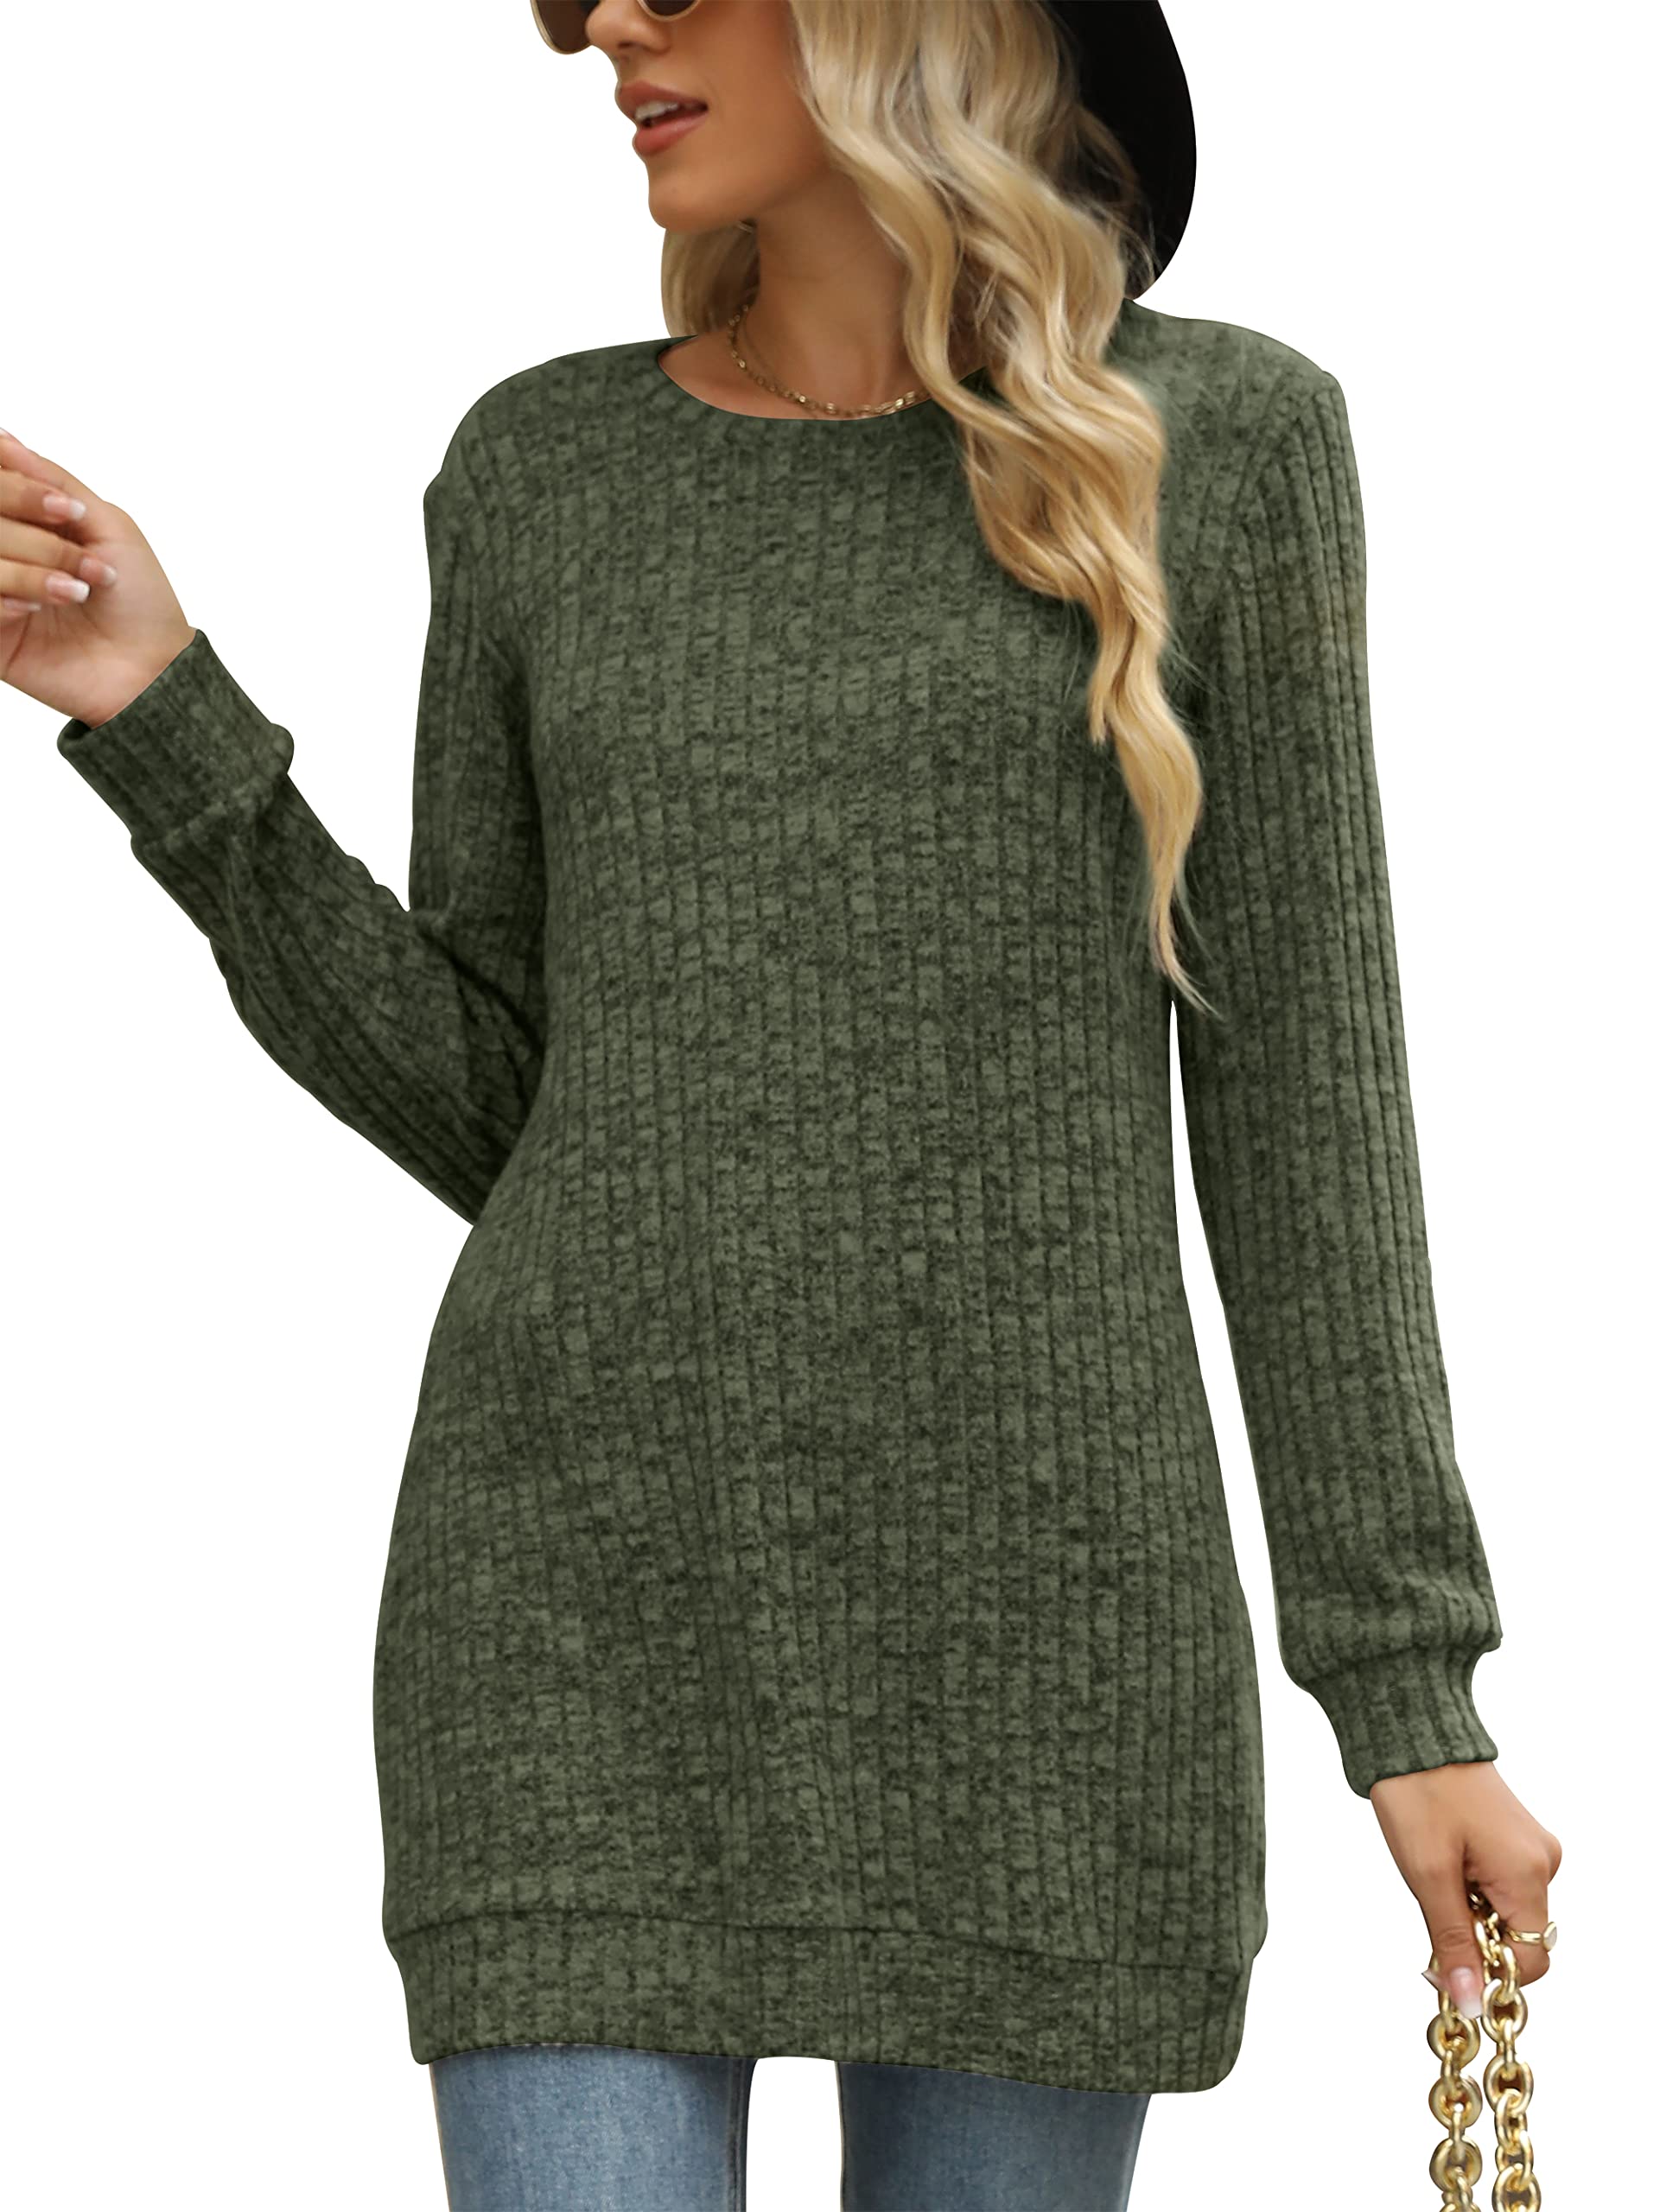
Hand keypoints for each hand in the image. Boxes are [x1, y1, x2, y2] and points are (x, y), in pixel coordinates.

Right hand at [0, 426, 194, 724]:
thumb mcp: (105, 525)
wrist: (152, 669)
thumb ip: (52, 480)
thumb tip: (5, 440)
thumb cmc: (138, 599)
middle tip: (88, 565)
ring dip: (31, 571)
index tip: (67, 512)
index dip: (20, 491)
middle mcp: (7, 553)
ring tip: (77, 592)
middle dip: (37, 539)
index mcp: (29, 523)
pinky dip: (10, 597)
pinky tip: (39, 611)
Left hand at [1370, 1761, 1560, 2020]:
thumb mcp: (1428, 1876)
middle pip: (1519, 1937)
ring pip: (1506, 1912)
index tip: (1445, 1962)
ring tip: (1436, 1873)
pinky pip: (1501, 1885)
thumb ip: (1452, 1941)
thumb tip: (1470, 2001)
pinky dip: (1473, 1889)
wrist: (1413, 1735)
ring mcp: (1532, 1848)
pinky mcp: (1515, 1839)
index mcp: (1529, 1874)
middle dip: (1475, 1937)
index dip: (1489, 1972)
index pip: (1531, 1961)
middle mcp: (1543, 1862)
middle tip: (1432, 1905)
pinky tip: (1446, 1862)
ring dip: (1470, 1912)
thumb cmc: (1418, 1794)